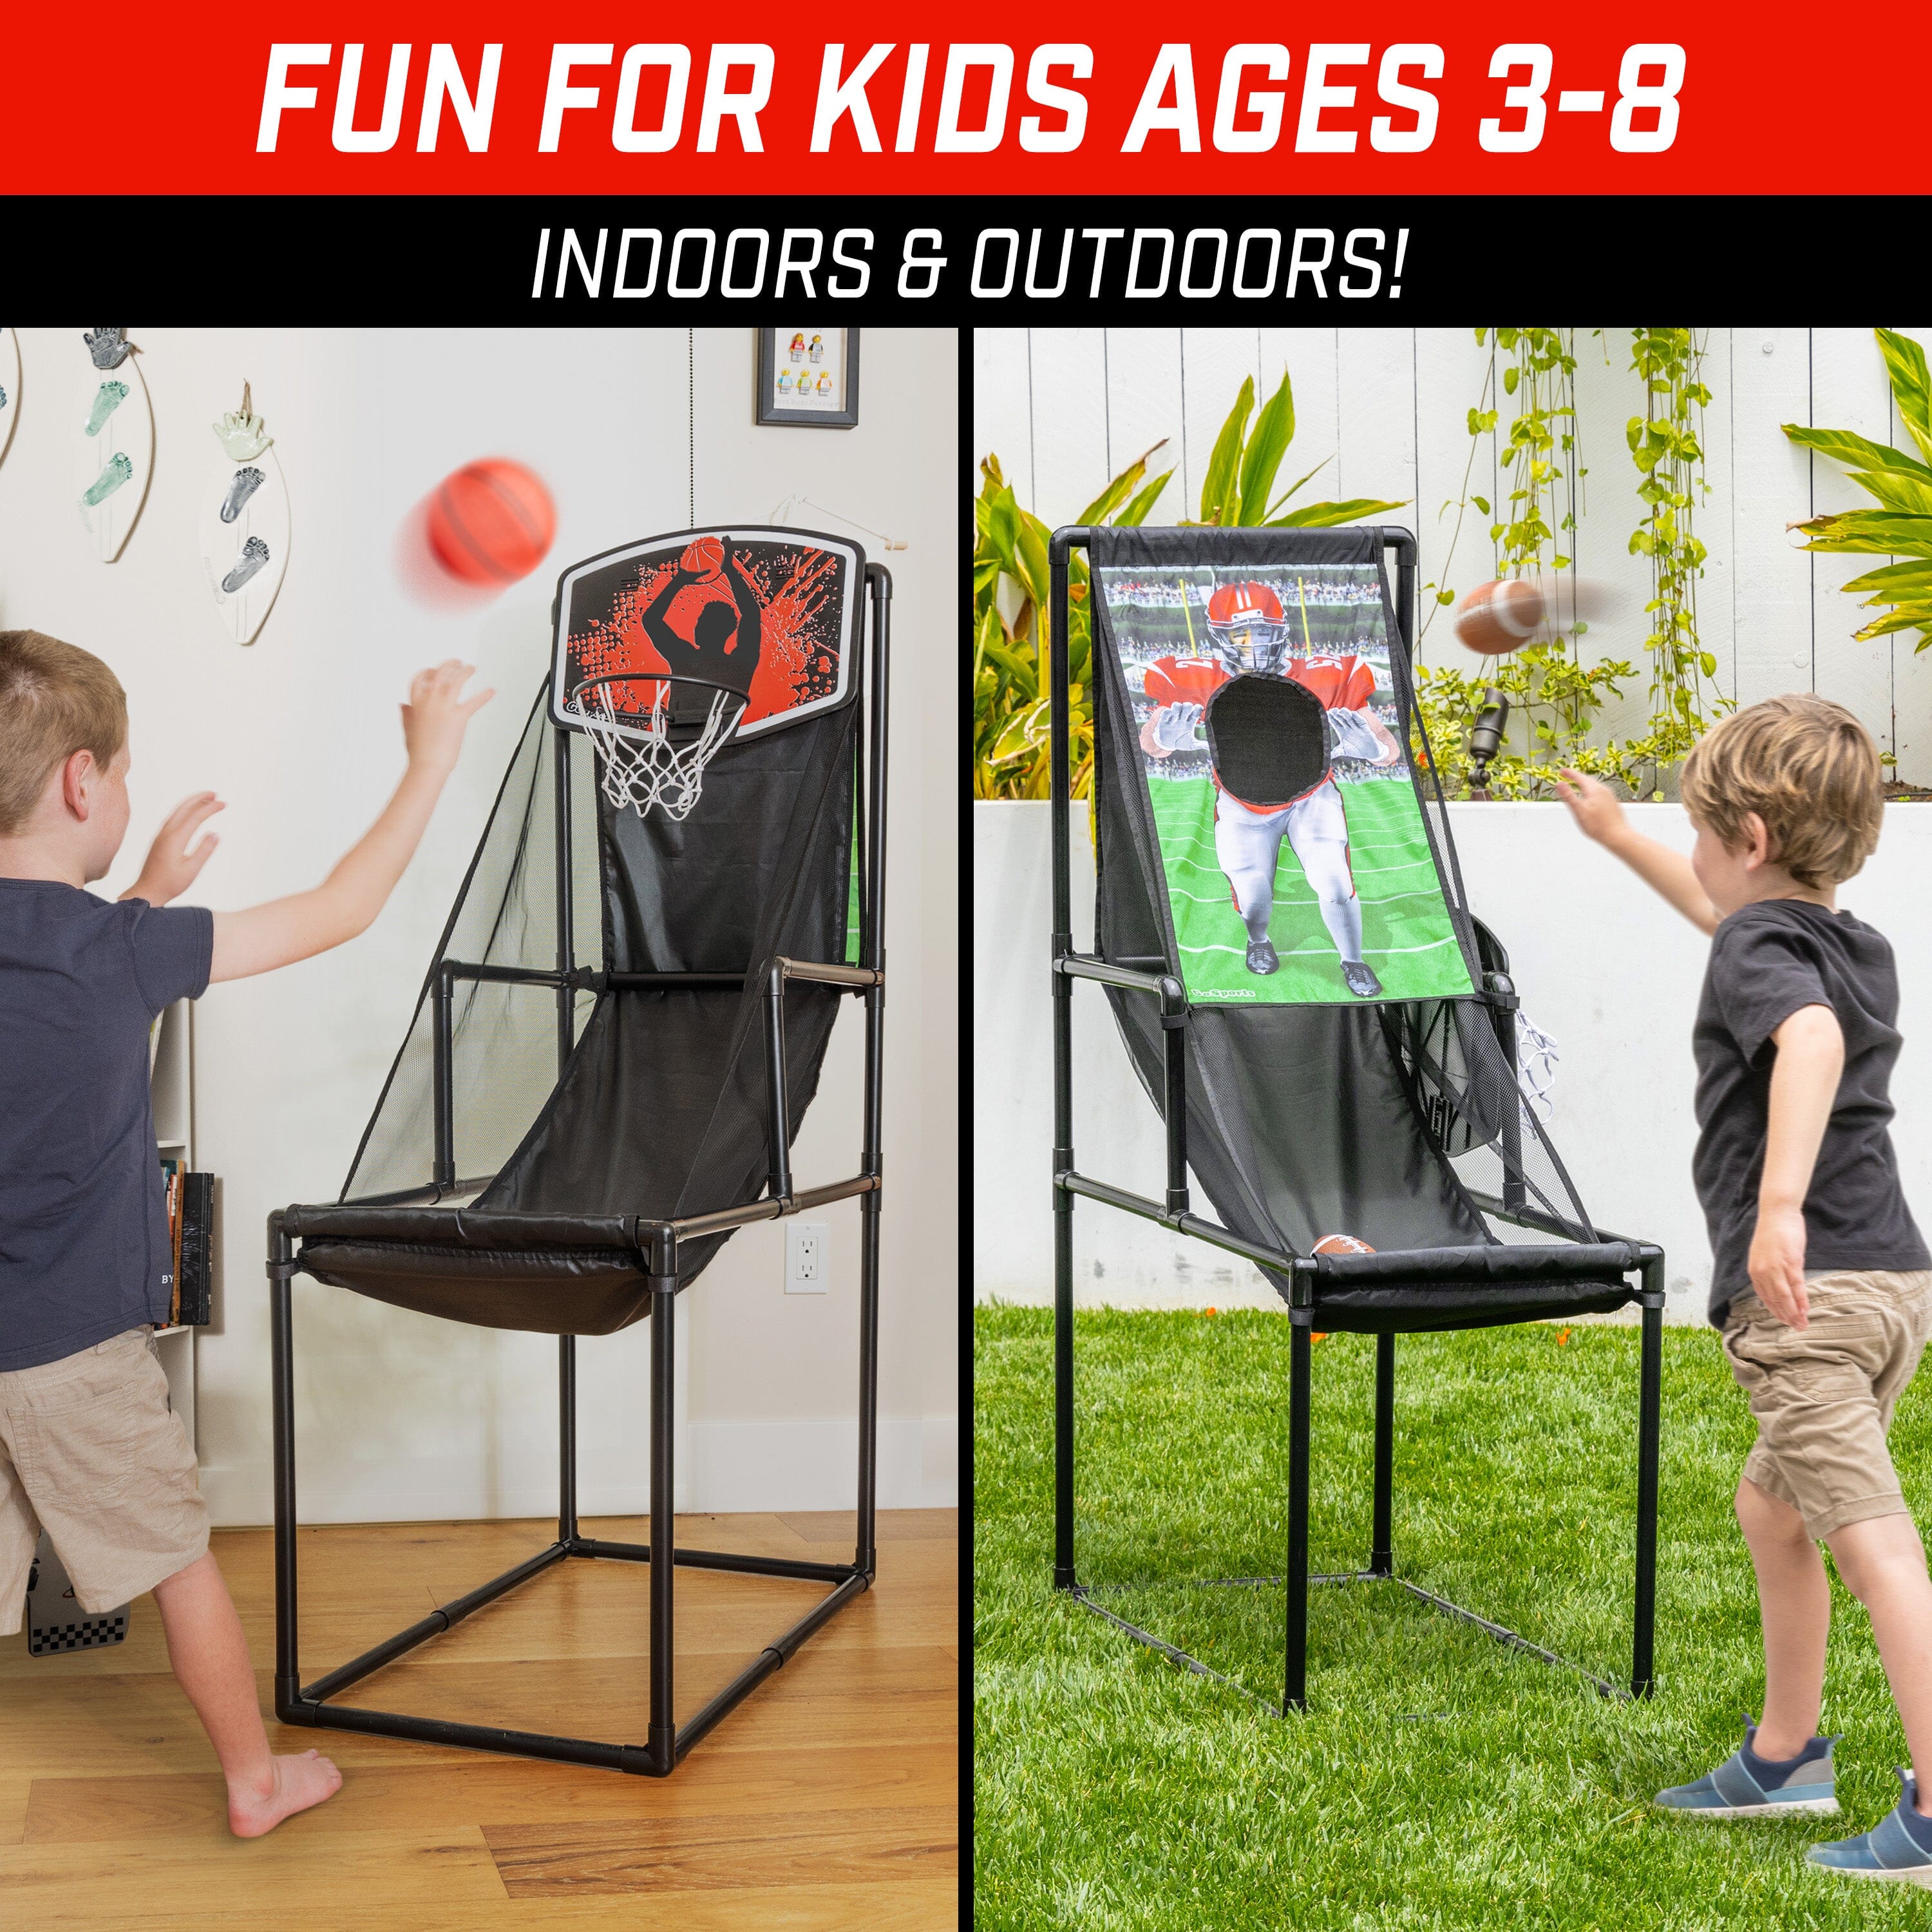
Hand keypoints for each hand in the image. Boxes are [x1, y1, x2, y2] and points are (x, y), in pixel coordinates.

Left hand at [122, 792, 223, 905]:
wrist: (147, 891)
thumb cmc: (169, 884)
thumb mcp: (191, 870)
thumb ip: (204, 851)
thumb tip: (214, 834)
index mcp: (175, 838)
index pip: (196, 816)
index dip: (211, 808)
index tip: (224, 804)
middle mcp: (166, 833)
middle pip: (184, 808)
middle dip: (200, 798)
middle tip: (215, 794)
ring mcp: (161, 835)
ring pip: (177, 812)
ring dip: (191, 803)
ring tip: (205, 800)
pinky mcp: (159, 840)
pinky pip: (173, 818)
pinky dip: (184, 811)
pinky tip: (190, 814)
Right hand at [401, 661, 492, 775]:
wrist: (427, 764)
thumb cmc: (419, 751)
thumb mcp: (408, 728)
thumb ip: (407, 714)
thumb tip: (402, 704)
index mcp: (416, 704)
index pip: (420, 679)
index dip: (428, 672)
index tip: (434, 669)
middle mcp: (429, 702)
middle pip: (439, 674)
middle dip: (449, 665)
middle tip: (457, 662)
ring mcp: (443, 708)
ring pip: (455, 681)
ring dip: (465, 672)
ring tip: (471, 668)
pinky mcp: (458, 717)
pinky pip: (474, 702)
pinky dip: (484, 695)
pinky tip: (491, 691)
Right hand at [1148, 701, 1203, 754]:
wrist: (1167, 746)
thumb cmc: (1180, 742)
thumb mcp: (1192, 745)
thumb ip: (1201, 744)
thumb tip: (1212, 747)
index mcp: (1190, 721)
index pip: (1196, 709)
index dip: (1198, 708)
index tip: (1198, 713)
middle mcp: (1182, 717)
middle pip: (1187, 705)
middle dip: (1188, 708)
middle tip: (1187, 716)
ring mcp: (1173, 717)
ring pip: (1176, 705)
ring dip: (1177, 709)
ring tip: (1176, 718)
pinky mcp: (1164, 720)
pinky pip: (1166, 711)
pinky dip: (1168, 712)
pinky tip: (1170, 720)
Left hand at [1325, 706, 1384, 761]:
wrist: (1369, 753)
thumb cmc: (1356, 750)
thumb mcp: (1344, 752)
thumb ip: (1337, 752)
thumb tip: (1328, 756)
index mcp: (1342, 731)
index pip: (1335, 723)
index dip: (1331, 718)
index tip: (1327, 714)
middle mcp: (1348, 727)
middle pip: (1341, 718)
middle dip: (1337, 714)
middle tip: (1332, 710)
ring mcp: (1357, 727)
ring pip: (1350, 718)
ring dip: (1346, 714)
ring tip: (1341, 711)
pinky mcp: (1365, 728)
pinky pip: (1361, 721)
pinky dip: (1358, 717)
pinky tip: (1353, 714)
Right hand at [1555, 767, 1626, 846]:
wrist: (1618, 836)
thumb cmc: (1599, 826)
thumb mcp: (1579, 811)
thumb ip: (1569, 796)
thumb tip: (1559, 784)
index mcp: (1595, 790)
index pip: (1579, 777)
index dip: (1569, 774)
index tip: (1562, 771)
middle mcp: (1604, 790)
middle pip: (1587, 780)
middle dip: (1576, 777)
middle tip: (1567, 775)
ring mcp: (1609, 797)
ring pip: (1594, 786)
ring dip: (1584, 784)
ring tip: (1576, 785)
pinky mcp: (1612, 803)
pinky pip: (1599, 793)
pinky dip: (1590, 791)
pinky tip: (1589, 798)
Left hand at [1748, 1202, 1810, 1329]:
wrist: (1777, 1213)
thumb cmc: (1773, 1233)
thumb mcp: (1765, 1255)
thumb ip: (1770, 1271)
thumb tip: (1779, 1285)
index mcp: (1755, 1270)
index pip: (1765, 1297)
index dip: (1775, 1310)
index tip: (1784, 1321)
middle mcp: (1762, 1271)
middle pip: (1775, 1300)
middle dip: (1786, 1316)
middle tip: (1796, 1328)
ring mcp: (1776, 1267)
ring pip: (1785, 1296)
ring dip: (1794, 1312)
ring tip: (1802, 1324)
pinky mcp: (1790, 1262)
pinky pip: (1796, 1286)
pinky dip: (1801, 1299)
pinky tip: (1805, 1309)